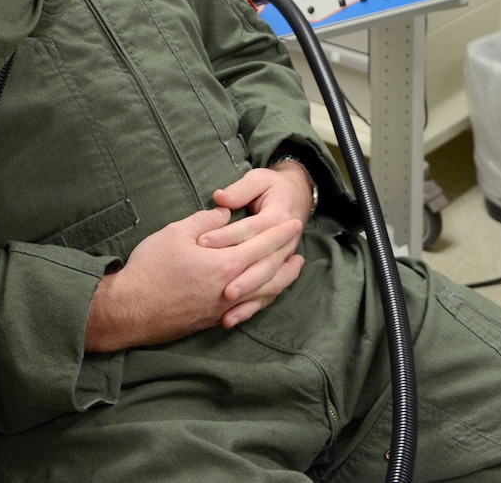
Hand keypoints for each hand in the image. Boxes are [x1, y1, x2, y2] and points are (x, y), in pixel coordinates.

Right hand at [83, 205, 304, 353]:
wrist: (130, 310)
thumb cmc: (150, 268)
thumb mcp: (176, 233)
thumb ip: (205, 221)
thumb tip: (225, 213)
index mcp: (226, 265)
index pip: (262, 245)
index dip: (280, 232)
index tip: (295, 221)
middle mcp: (231, 290)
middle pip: (271, 272)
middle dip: (287, 253)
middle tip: (299, 240)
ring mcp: (224, 308)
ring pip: (264, 294)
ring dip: (282, 279)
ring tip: (294, 268)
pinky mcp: (213, 319)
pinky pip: (249, 308)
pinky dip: (264, 298)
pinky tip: (265, 292)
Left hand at [200, 163, 314, 325]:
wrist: (298, 198)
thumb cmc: (274, 188)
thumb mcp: (260, 180)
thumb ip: (240, 190)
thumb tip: (221, 198)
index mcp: (278, 217)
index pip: (249, 230)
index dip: (225, 236)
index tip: (201, 242)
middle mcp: (284, 244)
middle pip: (262, 265)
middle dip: (241, 279)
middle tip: (219, 290)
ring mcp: (281, 262)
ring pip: (266, 286)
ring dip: (247, 301)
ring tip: (226, 313)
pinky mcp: (274, 274)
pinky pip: (264, 297)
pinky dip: (248, 310)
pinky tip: (229, 321)